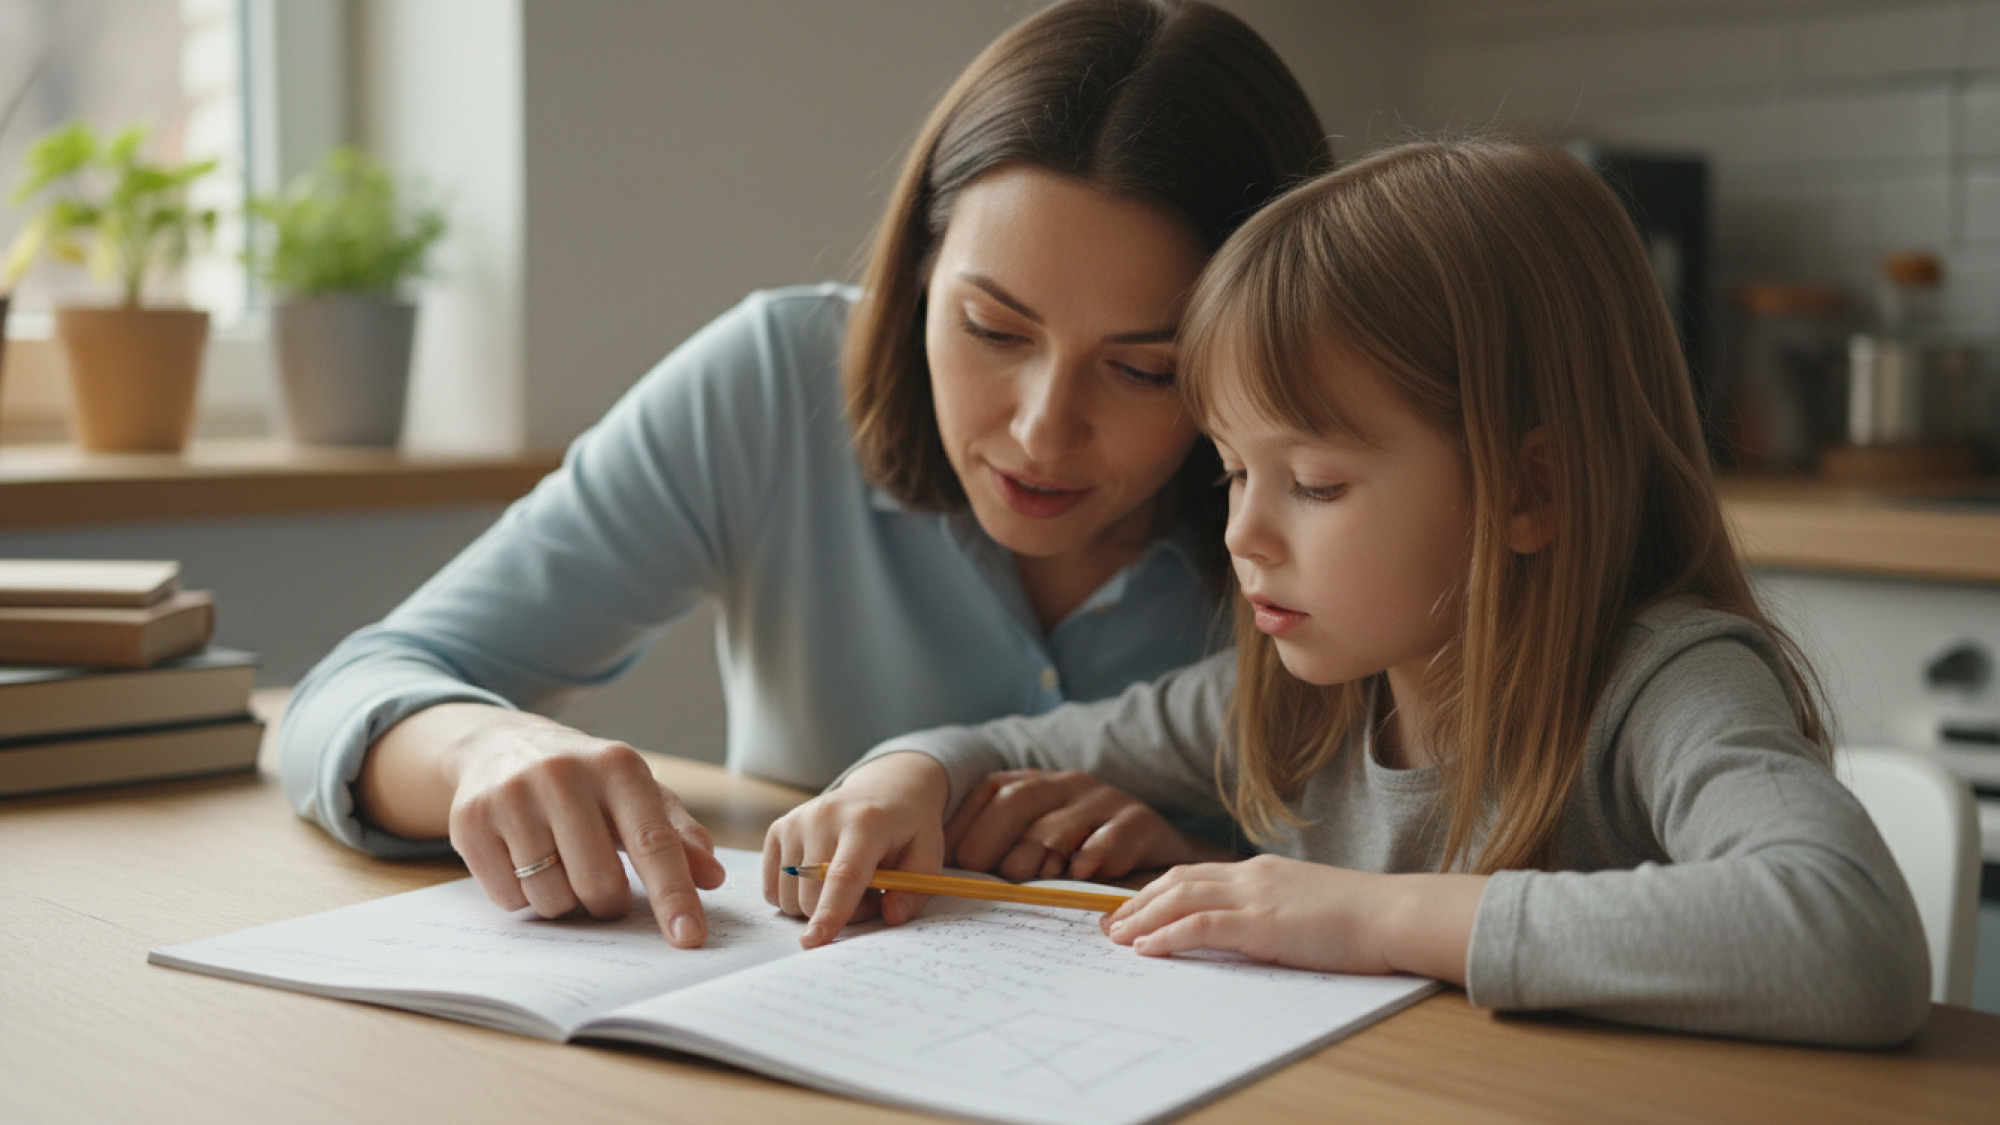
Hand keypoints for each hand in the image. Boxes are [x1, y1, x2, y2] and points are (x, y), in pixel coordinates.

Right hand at [360, 703, 725, 947]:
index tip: (689, 938)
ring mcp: (511, 796)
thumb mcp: (638, 794)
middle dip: (608, 903)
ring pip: (551, 897)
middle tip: (605, 889)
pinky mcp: (469, 821)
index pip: (653, 843)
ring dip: (564, 902)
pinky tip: (524, 861)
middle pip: (598, 883)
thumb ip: (678, 835)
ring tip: (560, 865)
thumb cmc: (587, 783)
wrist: (501, 746)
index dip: (673, 895)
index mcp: (617, 766)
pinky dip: (523, 896)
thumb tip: (712, 878)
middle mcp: (563, 775)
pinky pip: (507, 898)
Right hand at [762, 752, 949, 947]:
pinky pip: (772, 888)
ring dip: (818, 906)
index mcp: (865, 823)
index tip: (814, 941)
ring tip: (846, 883)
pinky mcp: (778, 829)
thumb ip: (914, 891)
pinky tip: (819, 877)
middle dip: (841, 914)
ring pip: (789, 897)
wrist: (886, 788)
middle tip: (870, 895)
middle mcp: (824, 817)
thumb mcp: (930, 856)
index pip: (843, 875)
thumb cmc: (908, 829)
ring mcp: (796, 821)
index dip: (830, 912)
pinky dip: (795, 896)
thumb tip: (890, 917)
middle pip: (812, 894)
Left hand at [945, 769, 1235, 881]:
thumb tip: (950, 878)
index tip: (951, 864)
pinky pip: (1108, 840)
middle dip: (992, 840)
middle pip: (1017, 800)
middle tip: (987, 875)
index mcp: (1033, 783)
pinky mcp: (1137, 822)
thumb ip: (999, 852)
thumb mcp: (1038, 846)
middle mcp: (1065, 783)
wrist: (1158, 850)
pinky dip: (1090, 859)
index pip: (989, 792)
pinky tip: (1079, 875)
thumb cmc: (1084, 854)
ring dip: (1038, 855)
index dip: (966, 827)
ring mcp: (1103, 799)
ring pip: (1058, 824)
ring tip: (1032, 879)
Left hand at [1101, 855, 1486, 982]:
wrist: (1393, 913)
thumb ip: (1274, 910)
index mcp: (1262, 871)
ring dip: (1142, 918)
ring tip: (1116, 937)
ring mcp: (1255, 896)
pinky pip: (1200, 925)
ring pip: (1180, 898)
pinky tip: (1146, 948)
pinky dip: (1167, 935)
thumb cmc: (1361, 918)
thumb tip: (1251, 930)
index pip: (1195, 874)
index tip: (1133, 908)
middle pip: (1177, 880)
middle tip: (1109, 923)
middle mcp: (1251, 875)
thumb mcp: (1307, 906)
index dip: (1158, 890)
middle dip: (1138, 901)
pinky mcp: (1261, 922)